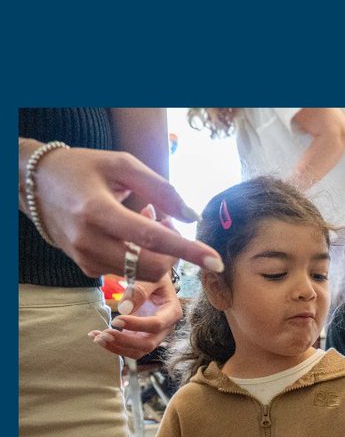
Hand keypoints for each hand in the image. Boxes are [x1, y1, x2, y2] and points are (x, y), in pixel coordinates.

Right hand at [19, 142, 221, 278]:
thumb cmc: (84, 169)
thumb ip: (161, 189)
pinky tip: (126, 234)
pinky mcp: (85, 269)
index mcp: (98, 211)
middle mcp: (89, 241)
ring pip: (141, 272)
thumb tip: (192, 216)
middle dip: (172, 253)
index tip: (215, 261)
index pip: (152, 238)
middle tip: (166, 222)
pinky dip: (137, 257)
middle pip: (151, 266)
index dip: (187, 250)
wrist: (37, 184)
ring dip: (154, 253)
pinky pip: (126, 271)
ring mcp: (85, 259)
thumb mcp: (122, 165)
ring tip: (140, 221)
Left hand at [89, 272, 181, 358]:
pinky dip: (112, 344)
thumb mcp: (150, 278)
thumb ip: (140, 290)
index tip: (116, 320)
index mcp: (171, 312)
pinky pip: (128, 347)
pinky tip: (96, 336)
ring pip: (137, 351)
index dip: (136, 325)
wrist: (155, 283)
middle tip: (104, 334)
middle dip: (125, 342)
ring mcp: (153, 335)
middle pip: (148, 344)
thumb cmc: (154, 277)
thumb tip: (124, 308)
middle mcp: (165, 328)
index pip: (156, 324)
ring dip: (116, 347)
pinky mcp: (141, 337)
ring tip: (97, 338)